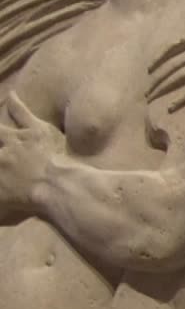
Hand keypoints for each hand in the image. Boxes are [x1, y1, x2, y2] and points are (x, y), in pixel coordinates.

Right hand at [0, 92, 64, 211]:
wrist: (55, 190)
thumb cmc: (28, 205)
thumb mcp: (1, 213)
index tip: (0, 170)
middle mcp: (0, 155)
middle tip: (1, 155)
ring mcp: (15, 141)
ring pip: (0, 130)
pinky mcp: (35, 132)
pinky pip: (24, 115)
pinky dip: (17, 105)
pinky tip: (12, 95)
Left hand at [148, 7, 184, 112]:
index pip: (178, 44)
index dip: (162, 55)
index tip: (152, 66)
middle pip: (175, 61)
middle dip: (159, 75)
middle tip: (146, 89)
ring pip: (181, 73)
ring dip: (164, 85)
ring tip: (151, 97)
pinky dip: (182, 97)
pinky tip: (170, 107)